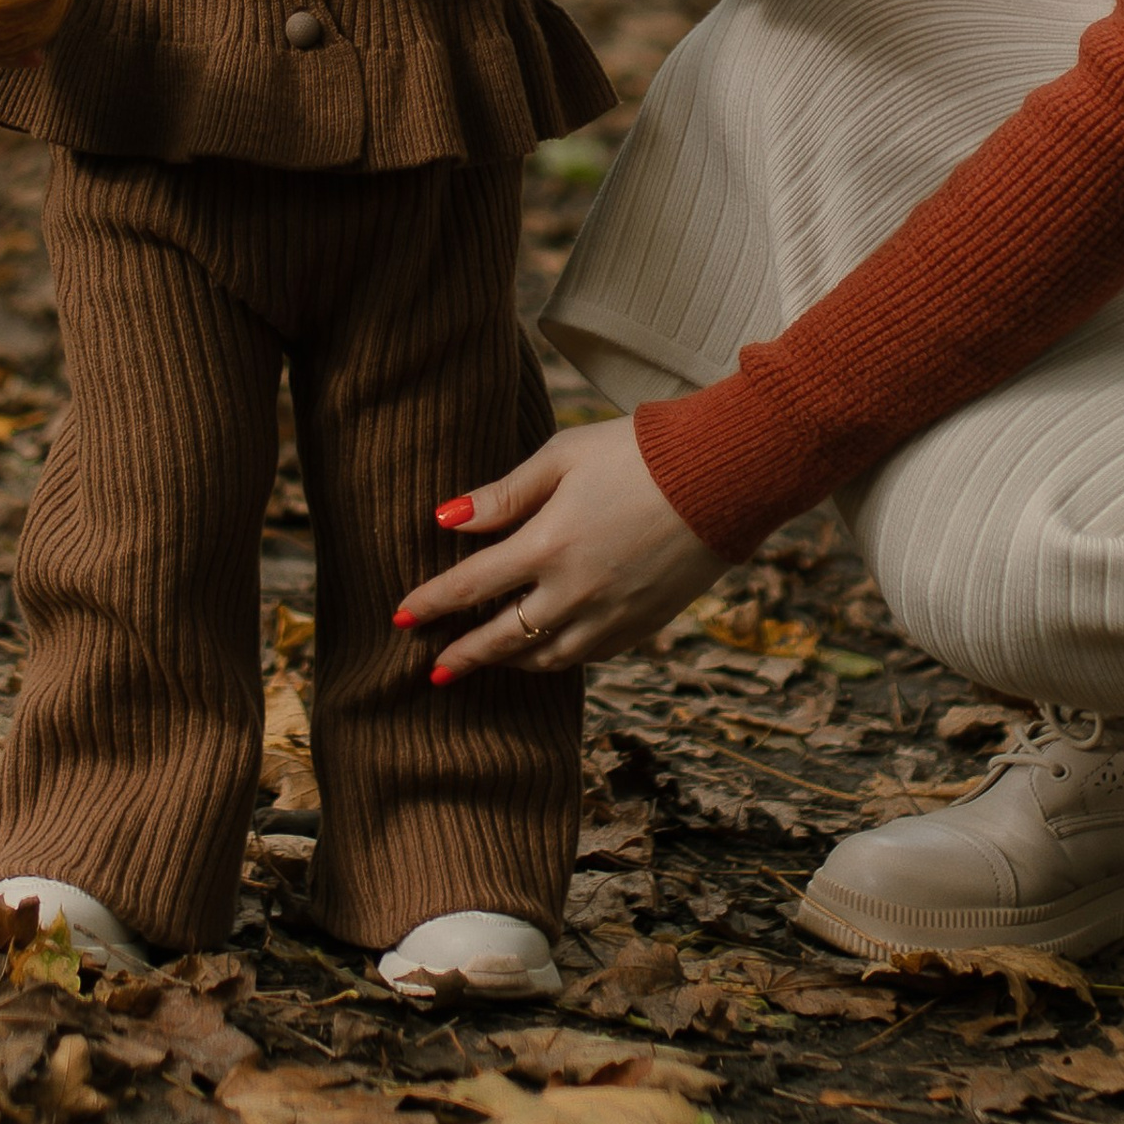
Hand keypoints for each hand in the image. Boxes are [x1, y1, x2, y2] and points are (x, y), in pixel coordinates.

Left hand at [394, 416, 724, 674]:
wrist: (723, 476)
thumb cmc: (637, 453)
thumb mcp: (563, 456)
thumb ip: (504, 493)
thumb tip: (446, 519)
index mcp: (547, 545)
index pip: (469, 586)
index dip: (430, 602)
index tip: (400, 616)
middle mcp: (574, 592)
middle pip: (501, 638)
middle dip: (462, 655)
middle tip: (434, 670)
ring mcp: (611, 616)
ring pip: (545, 658)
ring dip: (509, 663)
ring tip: (486, 662)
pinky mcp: (642, 625)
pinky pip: (588, 657)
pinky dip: (557, 659)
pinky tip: (547, 651)